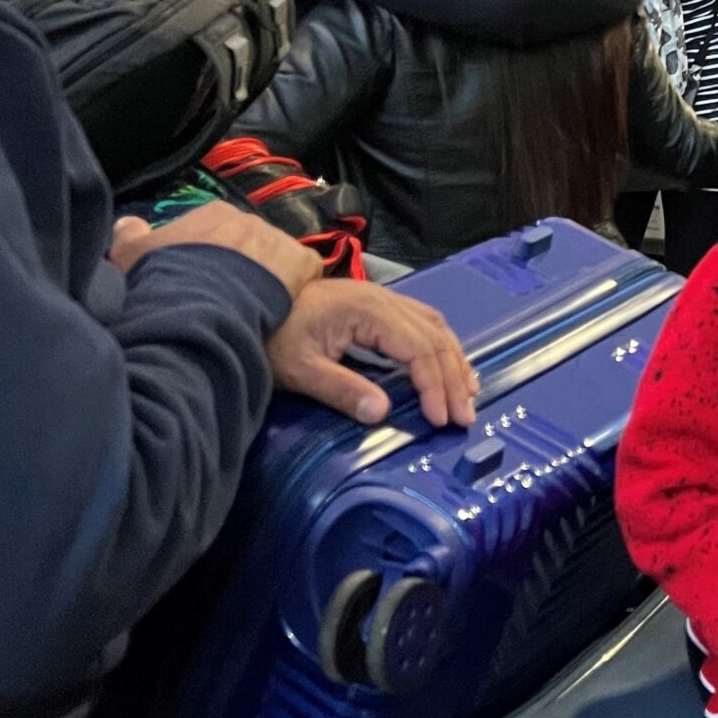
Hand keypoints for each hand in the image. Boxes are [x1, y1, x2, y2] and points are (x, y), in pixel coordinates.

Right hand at [110, 204, 321, 300]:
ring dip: (266, 278)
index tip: (200, 279)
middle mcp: (249, 219)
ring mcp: (278, 240)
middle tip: (225, 296)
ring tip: (251, 307)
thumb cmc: (162, 280)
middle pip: (246, 244)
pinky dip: (294, 288)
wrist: (197, 306)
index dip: (207, 257)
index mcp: (213, 213)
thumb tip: (128, 223)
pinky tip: (279, 308)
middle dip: (237, 267)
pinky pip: (302, 273)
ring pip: (275, 259)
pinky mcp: (302, 263)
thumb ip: (130, 236)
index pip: (214, 231)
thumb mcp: (130, 257)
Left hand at [268, 282, 477, 428]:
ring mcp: (383, 299)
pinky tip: (446, 363)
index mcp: (369, 311)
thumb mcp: (301, 369)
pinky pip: (422, 322)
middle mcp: (384, 300)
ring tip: (468, 393)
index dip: (434, 385)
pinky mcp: (376, 305)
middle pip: (434, 338)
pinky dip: (440, 346)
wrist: (249, 298)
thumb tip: (382, 414)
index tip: (440, 419)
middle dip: (453, 378)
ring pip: (434, 327)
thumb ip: (341, 390)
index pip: (417, 349)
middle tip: (465, 417)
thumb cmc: (274, 336)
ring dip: (453, 361)